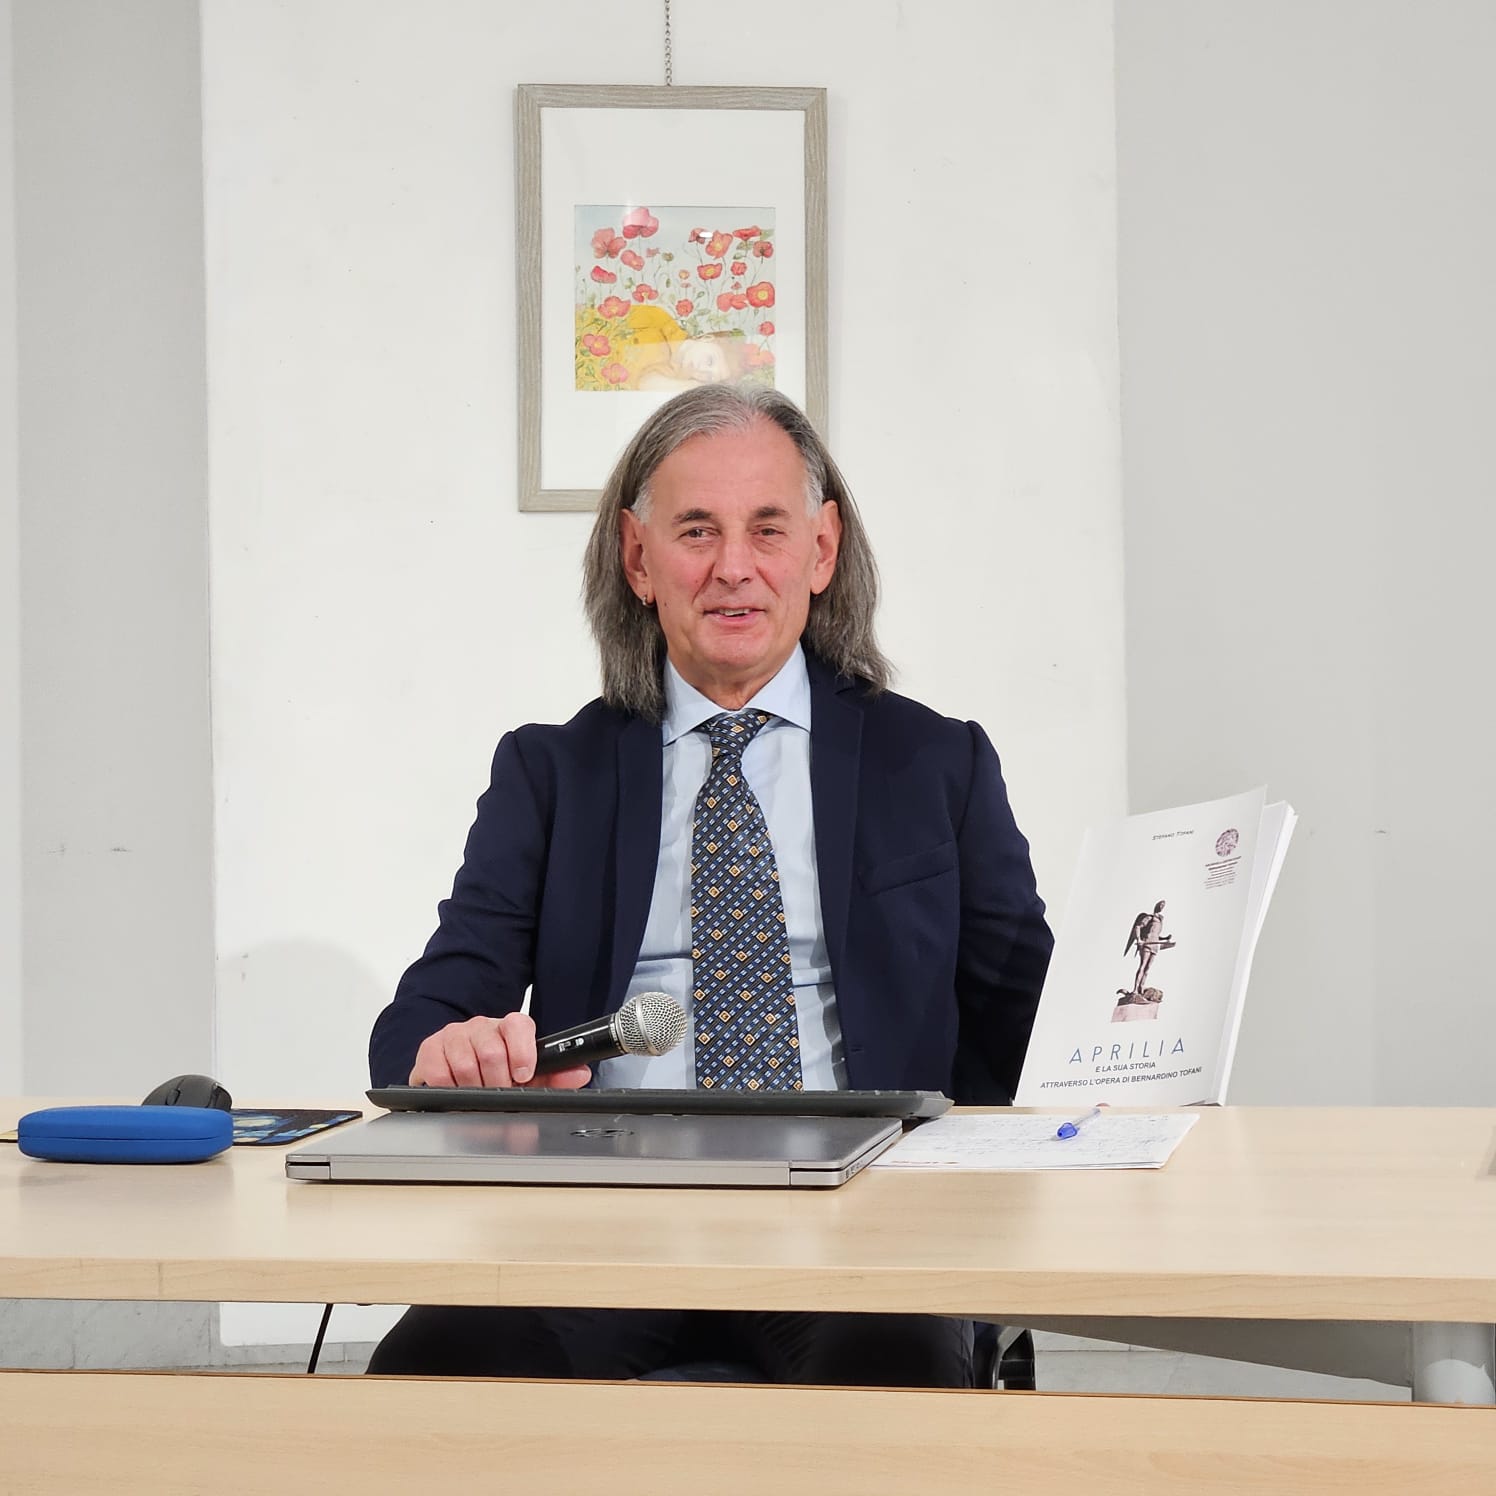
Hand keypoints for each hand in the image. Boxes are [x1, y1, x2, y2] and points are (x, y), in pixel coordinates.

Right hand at [408, 1013, 591, 1088]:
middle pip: (492, 1051)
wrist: (453, 1069)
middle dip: (498, 1083)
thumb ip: (555, 1076)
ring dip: (473, 1089)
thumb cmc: (495, 1073)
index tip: (523, 1074)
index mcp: (508, 1028)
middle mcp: (481, 1026)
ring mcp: (454, 1035)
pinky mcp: (430, 1049)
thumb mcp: (527, 1076)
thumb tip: (580, 1074)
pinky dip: (449, 1089)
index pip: (518, 1025)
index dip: (522, 1051)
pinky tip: (455, 1091)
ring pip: (465, 1065)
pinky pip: (439, 1073)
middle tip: (499, 1094)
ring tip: (478, 1095)